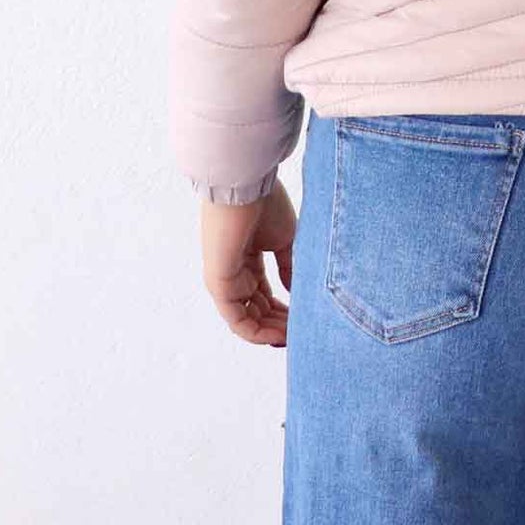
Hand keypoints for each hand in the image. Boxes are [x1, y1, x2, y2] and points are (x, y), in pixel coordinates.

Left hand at [200, 178, 298, 346]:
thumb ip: (288, 268)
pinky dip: (257, 332)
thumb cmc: (265, 205)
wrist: (246, 188)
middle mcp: (233, 275)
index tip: (304, 319)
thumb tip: (294, 291)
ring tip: (294, 336)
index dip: (284, 311)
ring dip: (271, 332)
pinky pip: (237, 321)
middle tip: (302, 333)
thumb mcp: (285, 240)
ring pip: (248, 320)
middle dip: (280, 325)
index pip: (264, 295)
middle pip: (256, 311)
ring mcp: (224, 282)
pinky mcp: (219, 286)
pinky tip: (278, 336)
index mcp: (247, 261)